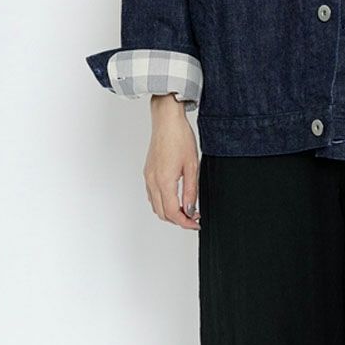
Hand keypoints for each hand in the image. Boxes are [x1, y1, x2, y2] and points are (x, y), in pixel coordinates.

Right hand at [143, 94, 200, 229]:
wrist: (166, 121)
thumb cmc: (180, 138)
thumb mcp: (192, 167)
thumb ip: (191, 192)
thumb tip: (190, 210)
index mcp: (164, 181)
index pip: (172, 212)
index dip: (185, 222)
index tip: (196, 223)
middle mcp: (152, 181)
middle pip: (162, 213)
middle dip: (178, 219)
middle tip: (194, 217)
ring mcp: (148, 177)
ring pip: (156, 206)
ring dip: (170, 212)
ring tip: (187, 208)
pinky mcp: (148, 172)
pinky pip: (153, 195)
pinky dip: (163, 202)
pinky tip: (176, 198)